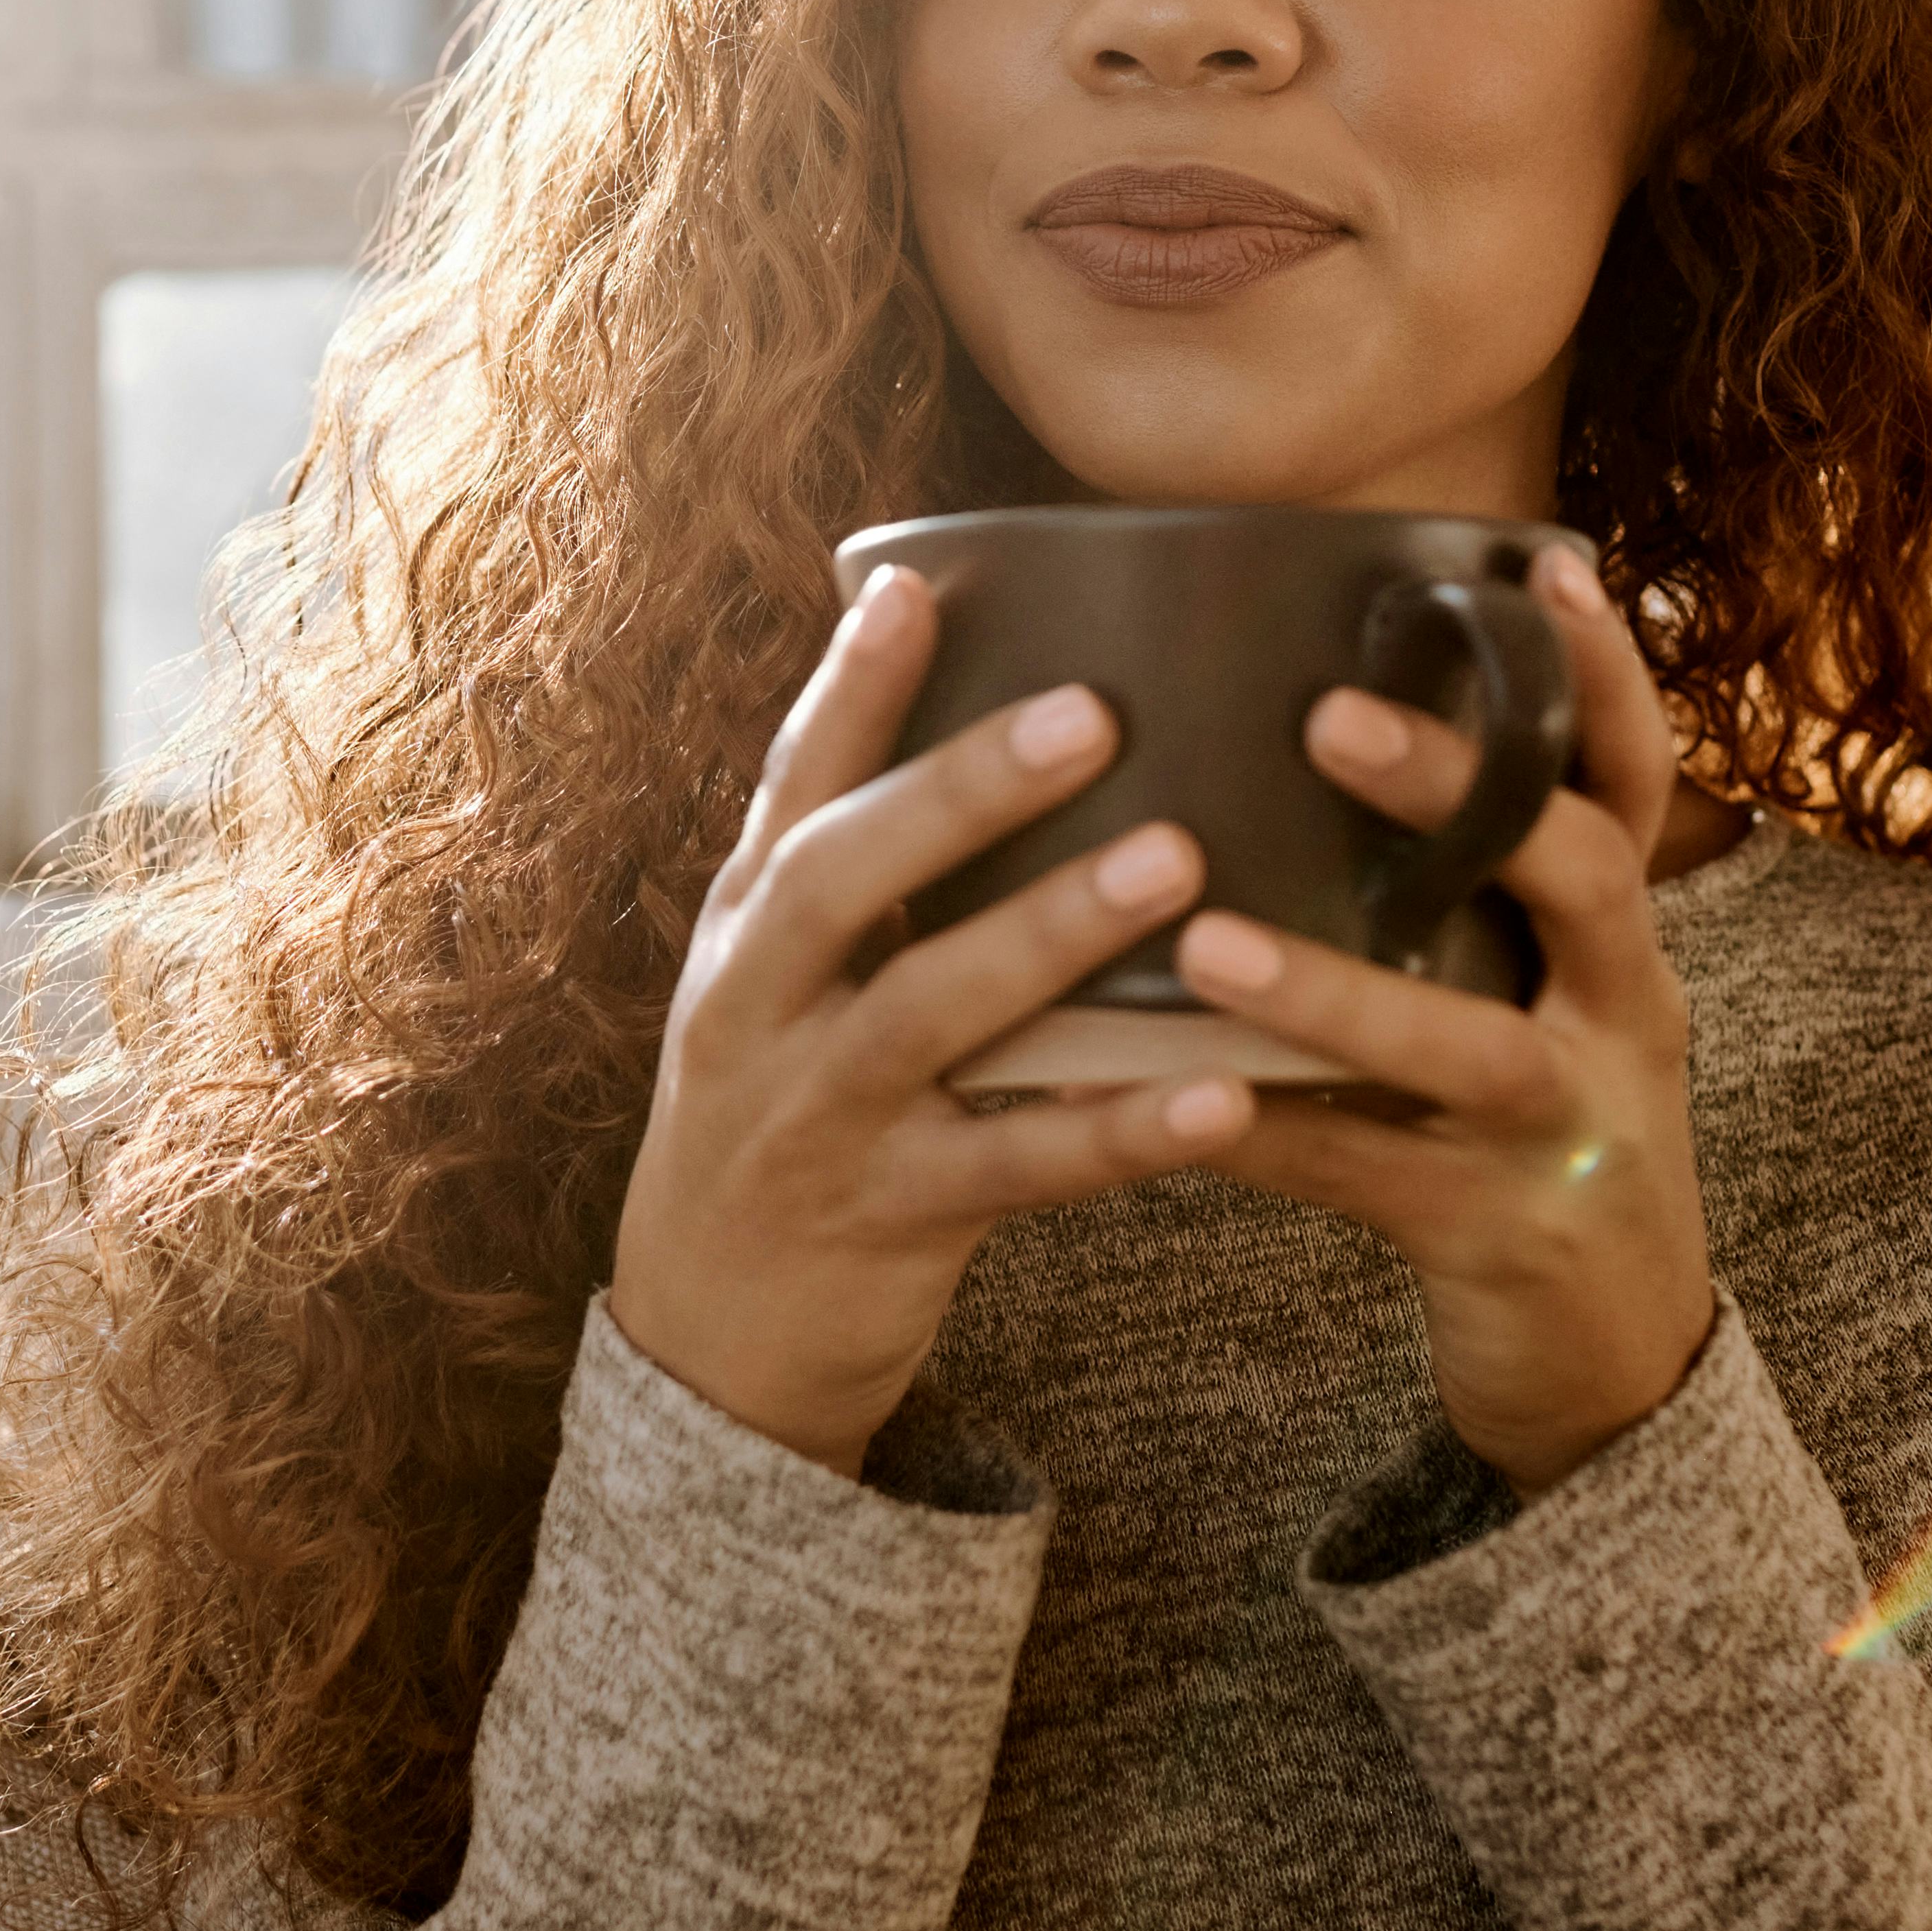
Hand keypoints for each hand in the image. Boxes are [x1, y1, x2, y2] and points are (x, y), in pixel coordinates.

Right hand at [606, 565, 1257, 1477]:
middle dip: (961, 792)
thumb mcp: (775, 989)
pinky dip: (1120, 1130)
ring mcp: (818, 1118)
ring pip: (930, 1012)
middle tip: (1093, 713)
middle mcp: (759, 1011)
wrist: (709, 1341)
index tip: (910, 589)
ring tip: (1176, 865)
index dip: (846, 691)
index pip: (791, 792)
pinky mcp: (891, 1221)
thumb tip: (932, 723)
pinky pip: (1019, 1169)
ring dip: (1052, 933)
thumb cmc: (779, 1119)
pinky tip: (1222, 1094)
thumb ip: (845, 875)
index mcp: (745, 935)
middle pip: (845, 879)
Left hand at [1177, 544, 1713, 1494]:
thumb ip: (1466, 901)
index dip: (1605, 678)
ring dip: (1335, 991)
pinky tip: (1165, 1109)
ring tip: (1206, 942)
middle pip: (1579, 873)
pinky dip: (1264, 1139)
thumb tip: (1314, 735)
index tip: (1549, 566)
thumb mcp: (1533, 1003)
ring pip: (1469, 1046)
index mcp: (1620, 941)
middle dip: (1464, 791)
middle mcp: (1623, 1014)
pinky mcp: (1498, 1235)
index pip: (1636, 784)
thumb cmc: (1532, 1138)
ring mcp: (1572, 1130)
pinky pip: (1366, 1179)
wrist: (1613, 1362)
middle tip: (1328, 718)